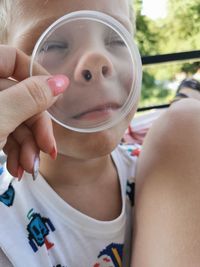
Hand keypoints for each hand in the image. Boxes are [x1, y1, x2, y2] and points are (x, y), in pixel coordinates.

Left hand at [0, 45, 68, 177]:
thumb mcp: (0, 117)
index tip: (57, 97)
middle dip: (36, 130)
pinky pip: (6, 135)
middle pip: (20, 98)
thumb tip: (61, 82)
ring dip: (28, 148)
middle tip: (47, 151)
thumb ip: (30, 97)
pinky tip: (18, 169)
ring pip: (15, 120)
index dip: (39, 76)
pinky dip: (15, 153)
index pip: (14, 58)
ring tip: (29, 169)